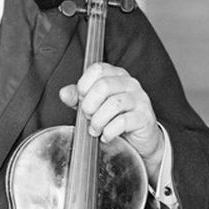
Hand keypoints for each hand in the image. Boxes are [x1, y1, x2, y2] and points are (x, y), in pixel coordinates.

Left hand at [59, 62, 163, 183]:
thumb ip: (78, 98)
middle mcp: (130, 83)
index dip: (84, 85)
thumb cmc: (116, 119)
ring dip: (98, 121)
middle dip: (89, 105)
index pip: (97, 69)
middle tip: (87, 118)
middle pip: (103, 86)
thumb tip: (64, 93)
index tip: (81, 100)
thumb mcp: (94, 106)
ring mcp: (140, 99)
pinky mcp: (144, 117)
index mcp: (116, 75)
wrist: (139, 140)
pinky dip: (109, 132)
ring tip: (95, 129)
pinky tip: (106, 136)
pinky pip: (122, 122)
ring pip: (113, 104)